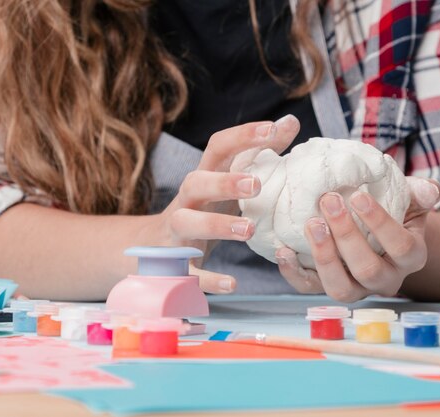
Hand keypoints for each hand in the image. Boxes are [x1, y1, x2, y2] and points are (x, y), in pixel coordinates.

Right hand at [154, 115, 299, 293]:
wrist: (150, 249)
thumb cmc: (202, 209)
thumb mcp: (225, 181)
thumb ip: (256, 154)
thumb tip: (290, 122)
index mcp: (205, 176)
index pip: (219, 147)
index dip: (244, 136)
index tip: (275, 130)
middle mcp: (187, 199)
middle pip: (196, 182)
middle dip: (224, 182)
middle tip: (257, 185)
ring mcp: (177, 231)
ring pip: (187, 222)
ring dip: (216, 225)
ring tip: (248, 230)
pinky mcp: (174, 263)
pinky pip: (187, 271)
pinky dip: (208, 278)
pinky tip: (232, 284)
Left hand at [276, 176, 439, 301]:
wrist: (375, 230)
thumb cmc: (394, 211)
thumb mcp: (410, 199)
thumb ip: (419, 193)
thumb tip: (429, 190)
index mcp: (411, 257)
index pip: (401, 246)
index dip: (380, 223)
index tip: (358, 196)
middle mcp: (385, 279)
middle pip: (367, 269)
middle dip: (346, 235)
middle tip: (328, 201)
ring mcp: (356, 288)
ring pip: (340, 288)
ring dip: (324, 256)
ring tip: (311, 224)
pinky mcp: (328, 287)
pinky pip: (310, 289)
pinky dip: (294, 273)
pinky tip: (283, 251)